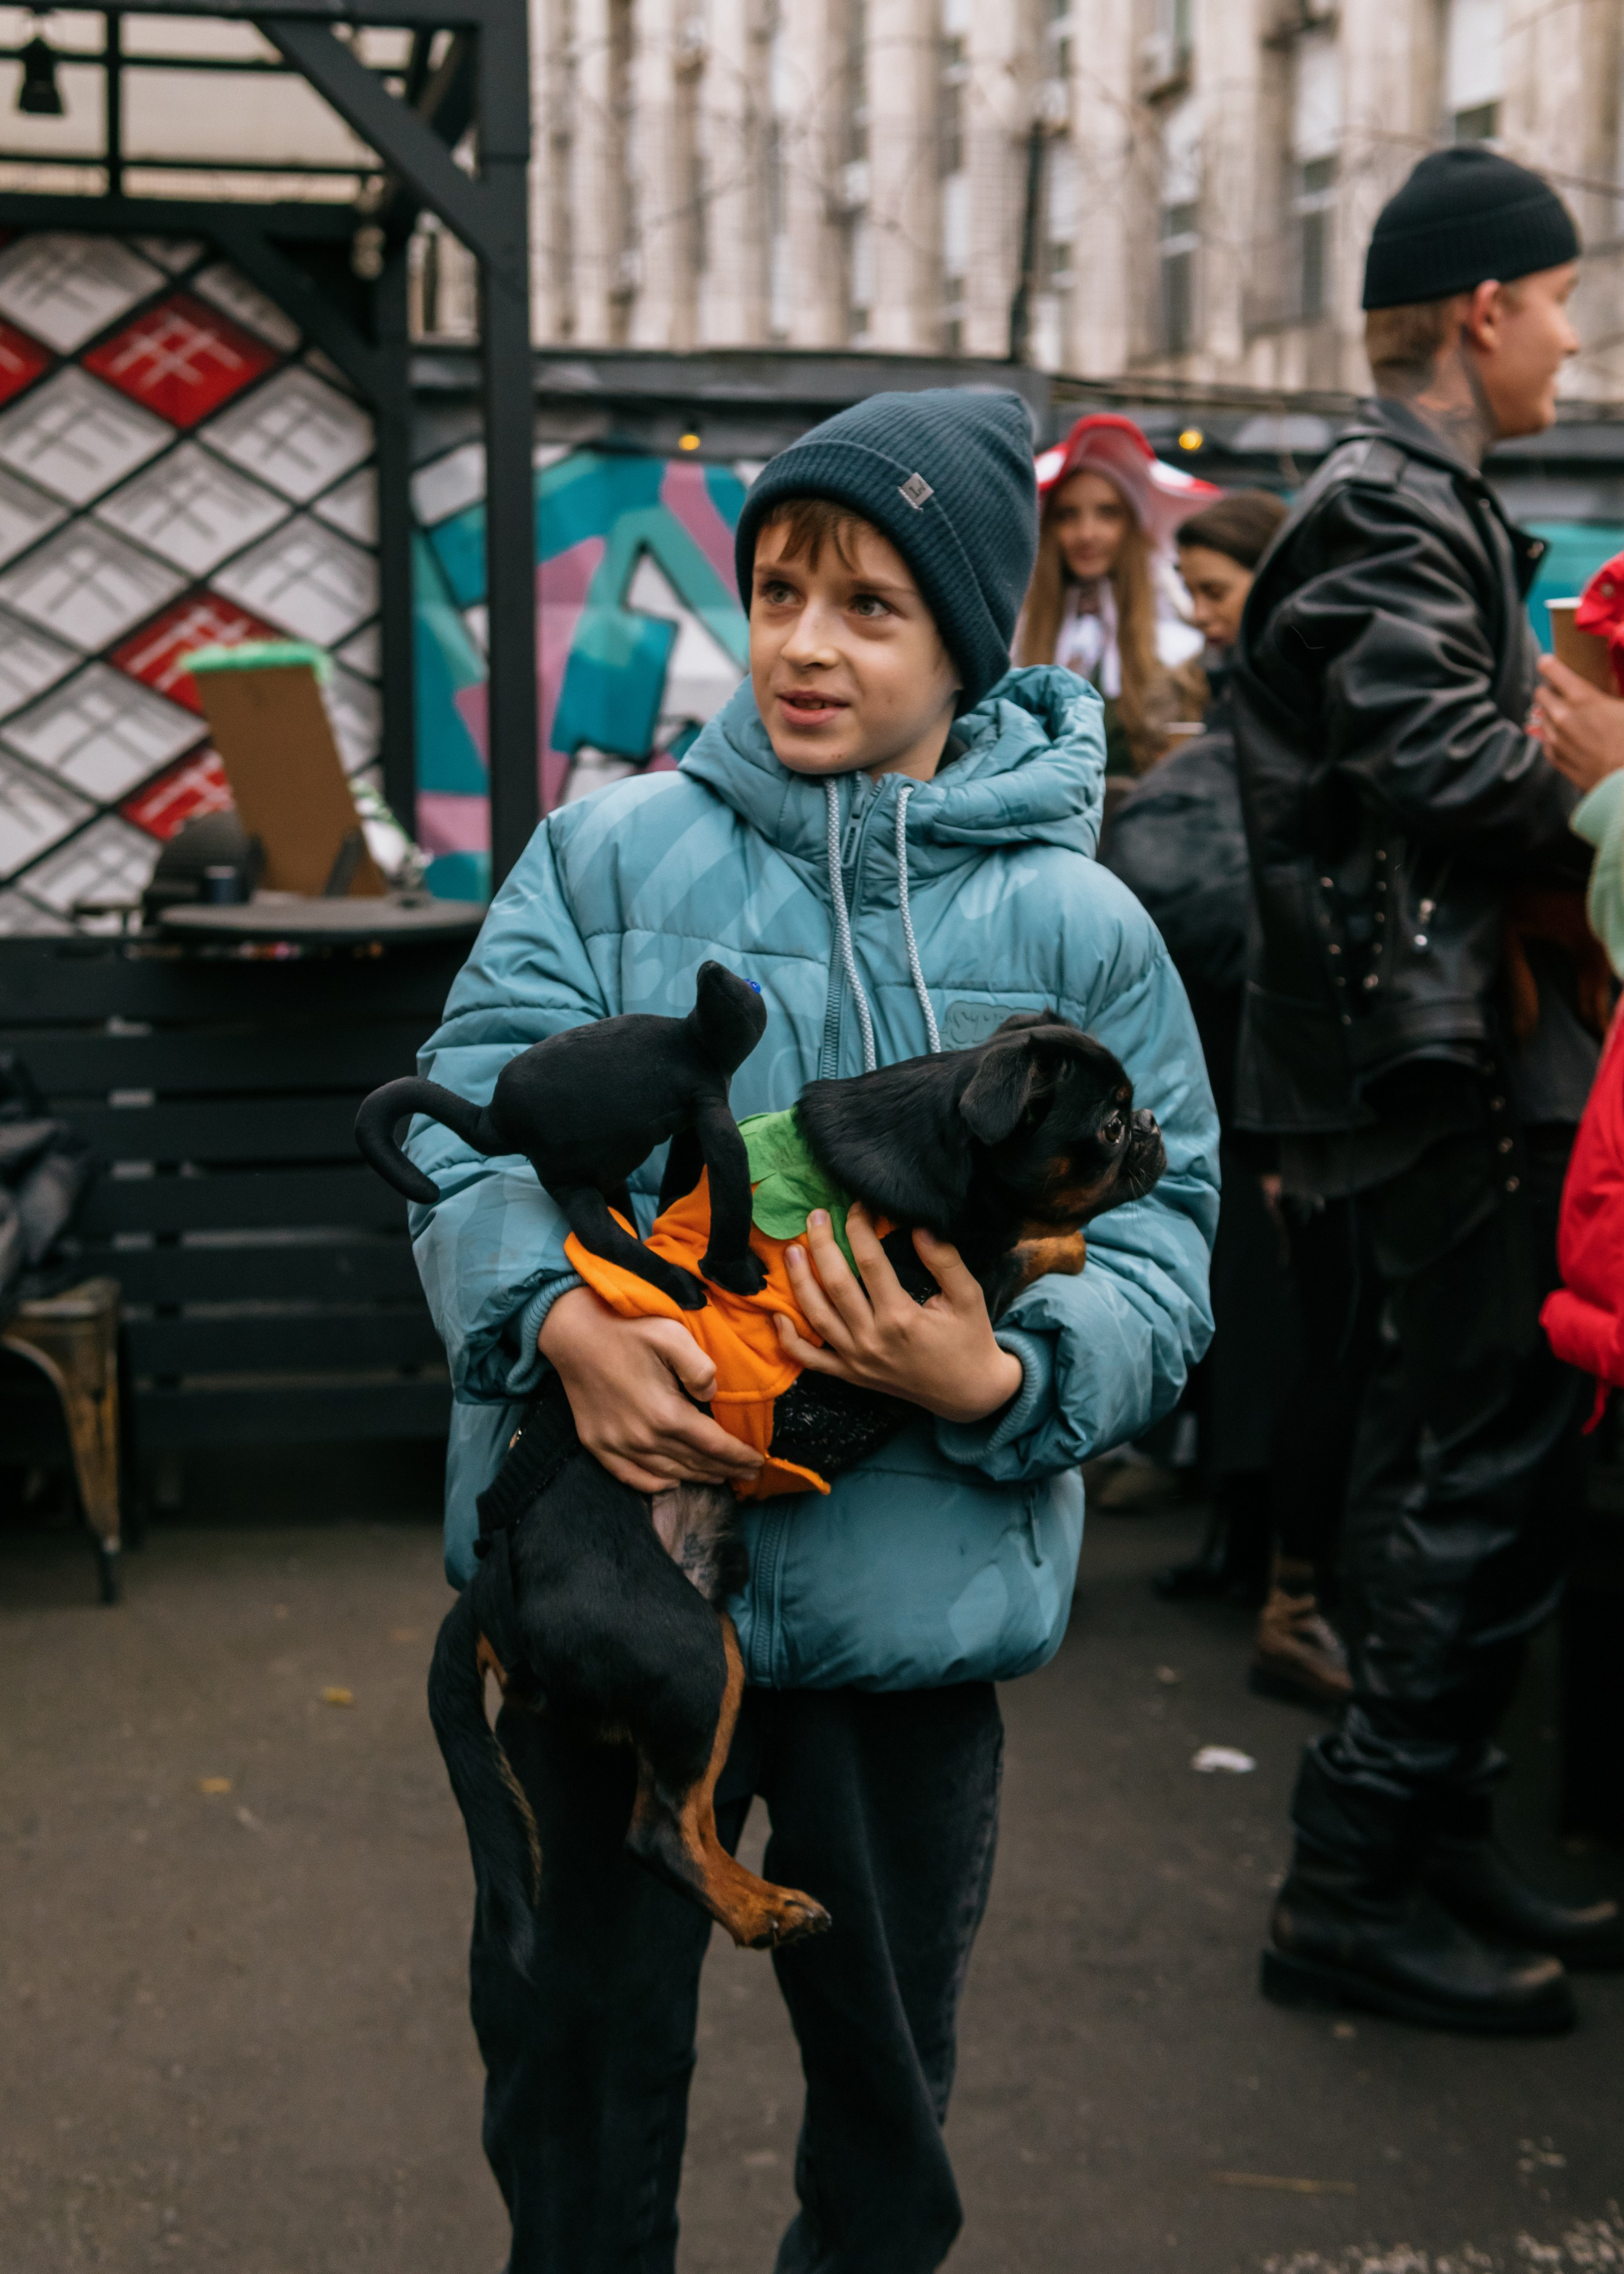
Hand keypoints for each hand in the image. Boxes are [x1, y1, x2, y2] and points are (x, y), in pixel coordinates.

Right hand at [538, 1285, 762, 1493]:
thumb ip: (701, 1369)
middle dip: (725, 1470)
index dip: (739, 1457)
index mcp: (666, 1414)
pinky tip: (671, 1482)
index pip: (714, 1446)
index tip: (758, 1463)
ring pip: (667, 1473)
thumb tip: (711, 1396)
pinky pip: (631, 1476)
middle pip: (694, 1463)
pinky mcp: (597, 1443)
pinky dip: (655, 1484)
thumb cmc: (626, 1328)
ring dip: (696, 1477)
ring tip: (718, 1476)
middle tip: (746, 1473)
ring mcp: (617, 1444)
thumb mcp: (672, 1336)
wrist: (571, 1331)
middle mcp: (642, 1438)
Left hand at [773, 1203, 1022, 1425]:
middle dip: (822, 1244)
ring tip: (791, 1251)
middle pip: (835, 1283)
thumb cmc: (971, 1340)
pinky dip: (790, 1340)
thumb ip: (944, 1260)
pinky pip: (811, 1360)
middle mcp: (873, 1339)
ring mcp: (857, 1361)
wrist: (971, 1394)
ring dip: (799, 1282)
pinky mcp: (852, 1376)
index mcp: (901, 1317)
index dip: (860, 1227)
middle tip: (815, 1215)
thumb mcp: (968, 1297)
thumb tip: (920, 1225)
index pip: (870, 1260)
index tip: (858, 1204)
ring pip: (816, 1316)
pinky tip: (777, 1316)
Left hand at [1532, 654, 1623, 792]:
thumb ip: (1613, 689)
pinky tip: (1569, 737)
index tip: (1549, 663)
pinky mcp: (1555, 758)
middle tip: (1564, 694)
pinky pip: (1545, 740)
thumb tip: (1606, 686)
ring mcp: (1555, 739)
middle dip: (1550, 691)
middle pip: (1540, 693)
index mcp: (1582, 698)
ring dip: (1551, 714)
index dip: (1549, 664)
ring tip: (1571, 718)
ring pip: (1541, 717)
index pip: (1550, 669)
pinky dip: (1553, 736)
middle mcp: (1562, 716)